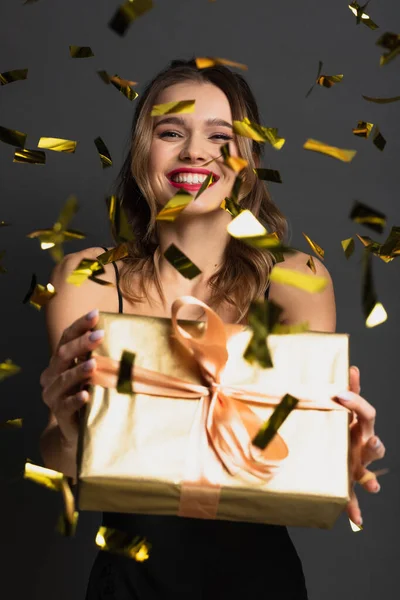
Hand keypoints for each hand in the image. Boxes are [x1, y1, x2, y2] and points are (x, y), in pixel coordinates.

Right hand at [40, 309, 102, 445]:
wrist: (76, 429)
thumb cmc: (89, 393)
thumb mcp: (93, 373)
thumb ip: (99, 355)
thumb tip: (124, 331)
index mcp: (59, 361)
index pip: (66, 338)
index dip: (79, 325)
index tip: (95, 314)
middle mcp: (52, 375)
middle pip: (63, 354)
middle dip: (81, 344)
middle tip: (99, 335)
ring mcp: (53, 395)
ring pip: (63, 379)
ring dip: (78, 371)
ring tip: (93, 364)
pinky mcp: (60, 415)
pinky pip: (65, 406)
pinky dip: (75, 399)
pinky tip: (85, 394)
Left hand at [335, 365, 385, 526]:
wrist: (329, 447)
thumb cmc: (337, 426)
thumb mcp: (340, 409)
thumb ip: (348, 389)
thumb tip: (353, 366)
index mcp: (359, 426)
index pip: (366, 414)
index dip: (356, 402)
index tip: (340, 393)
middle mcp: (362, 446)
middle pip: (375, 446)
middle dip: (375, 446)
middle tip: (371, 442)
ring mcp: (357, 465)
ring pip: (369, 474)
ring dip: (371, 482)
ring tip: (373, 489)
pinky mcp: (348, 481)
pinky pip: (353, 497)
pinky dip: (355, 508)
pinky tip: (356, 519)